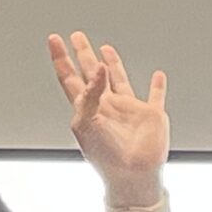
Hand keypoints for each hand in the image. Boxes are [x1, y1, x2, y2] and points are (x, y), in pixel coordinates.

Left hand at [49, 31, 169, 204]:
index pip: (69, 78)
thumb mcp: (86, 123)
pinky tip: (157, 76)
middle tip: (75, 36)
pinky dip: (158, 86)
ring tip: (104, 47)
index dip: (61, 59)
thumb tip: (97, 69)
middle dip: (82, 54)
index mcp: (86, 108)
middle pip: (91, 73)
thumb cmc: (104, 156)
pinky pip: (155, 96)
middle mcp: (105, 105)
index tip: (54, 40)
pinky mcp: (150, 115)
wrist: (130, 175)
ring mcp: (127, 109)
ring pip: (119, 79)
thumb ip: (90, 96)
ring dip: (112, 63)